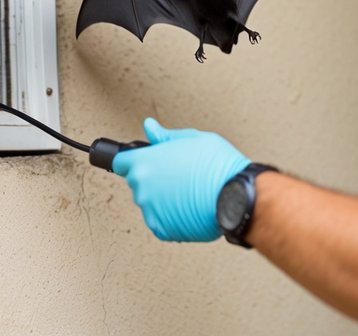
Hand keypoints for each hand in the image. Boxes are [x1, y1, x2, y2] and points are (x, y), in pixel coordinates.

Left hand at [112, 118, 250, 241]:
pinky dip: (171, 216)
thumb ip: (165, 136)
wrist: (237, 196)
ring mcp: (151, 212)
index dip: (130, 160)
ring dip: (163, 198)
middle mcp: (143, 189)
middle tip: (179, 175)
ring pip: (150, 202)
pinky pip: (160, 220)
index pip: (120, 162)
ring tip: (189, 191)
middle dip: (153, 178)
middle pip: (138, 182)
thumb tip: (150, 127)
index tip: (137, 162)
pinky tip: (190, 206)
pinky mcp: (162, 230)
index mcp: (145, 163)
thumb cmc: (218, 165)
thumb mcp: (193, 139)